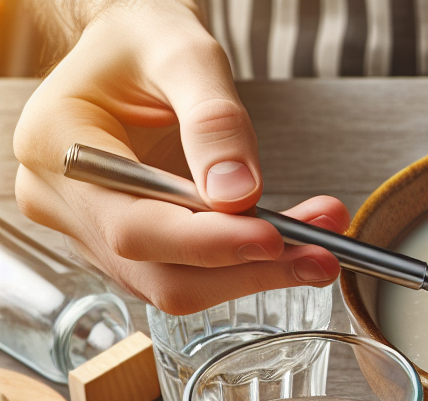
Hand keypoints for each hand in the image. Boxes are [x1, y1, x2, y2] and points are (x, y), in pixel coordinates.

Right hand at [13, 1, 344, 313]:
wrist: (130, 49)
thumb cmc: (142, 39)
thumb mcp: (182, 52)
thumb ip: (214, 120)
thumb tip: (239, 194)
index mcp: (56, 148)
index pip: (135, 227)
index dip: (209, 243)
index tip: (275, 239)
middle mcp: (65, 203)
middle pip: (159, 273)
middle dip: (248, 269)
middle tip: (322, 255)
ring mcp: (94, 233)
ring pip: (177, 285)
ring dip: (255, 273)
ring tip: (319, 246)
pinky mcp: (131, 249)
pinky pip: (187, 275)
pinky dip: (243, 266)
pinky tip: (288, 245)